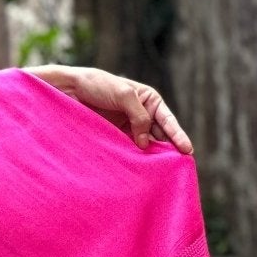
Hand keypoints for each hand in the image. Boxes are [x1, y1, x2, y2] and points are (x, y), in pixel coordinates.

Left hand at [32, 65, 192, 155]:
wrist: (69, 90)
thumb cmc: (97, 85)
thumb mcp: (123, 95)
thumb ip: (139, 117)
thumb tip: (145, 143)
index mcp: (149, 100)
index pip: (167, 121)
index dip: (178, 136)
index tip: (187, 150)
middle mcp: (142, 114)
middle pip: (159, 135)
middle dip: (169, 149)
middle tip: (179, 166)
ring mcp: (128, 127)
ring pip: (144, 144)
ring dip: (151, 156)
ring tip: (161, 171)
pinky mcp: (114, 136)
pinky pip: (128, 148)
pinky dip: (134, 158)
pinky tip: (139, 168)